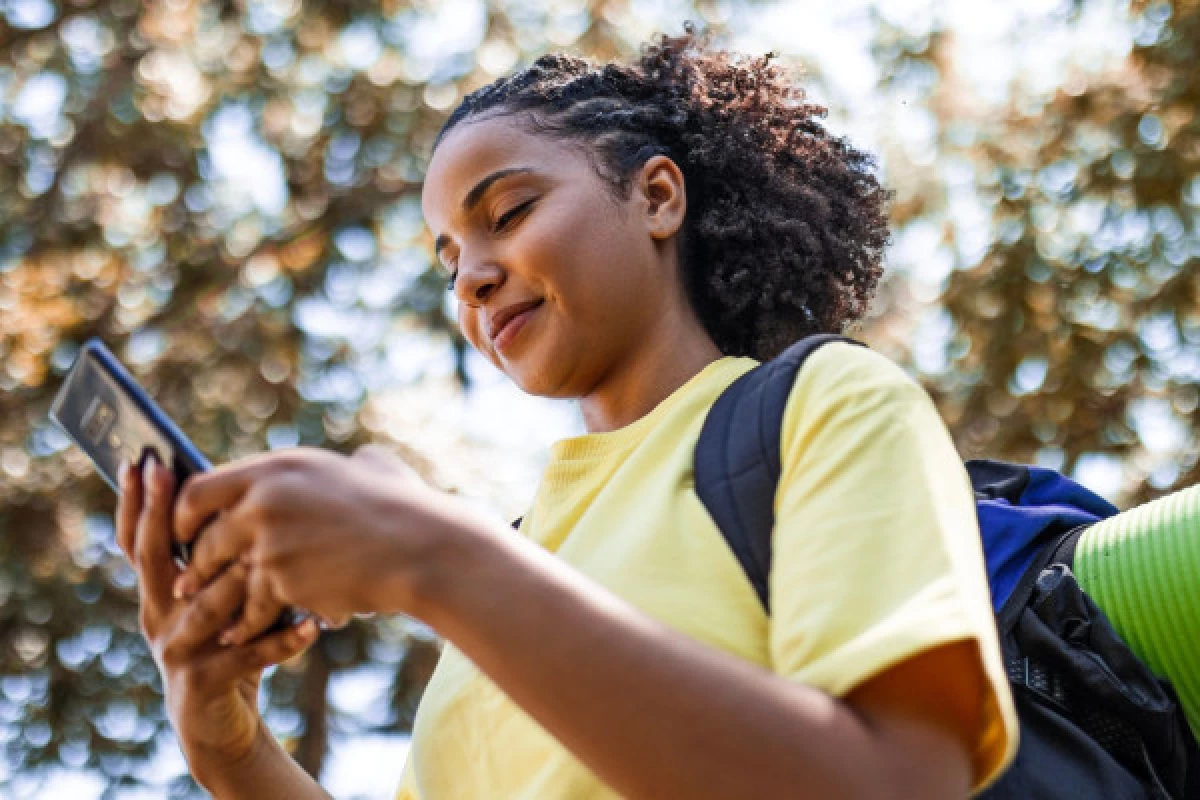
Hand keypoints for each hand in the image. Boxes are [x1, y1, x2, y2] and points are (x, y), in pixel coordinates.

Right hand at [115, 455, 319, 784]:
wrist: (219, 721)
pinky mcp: (203, 682)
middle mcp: (159, 616)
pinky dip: (282, 639)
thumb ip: (227, 552)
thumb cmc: (229, 642)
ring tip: (266, 551)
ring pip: (205, 604)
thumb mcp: (223, 593)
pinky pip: (247, 655)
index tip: (142, 459)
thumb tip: (253, 488)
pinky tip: (312, 623)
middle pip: (152, 559)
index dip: (137, 501)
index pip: (139, 539)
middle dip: (158, 513)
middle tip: (165, 473)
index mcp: (161, 591)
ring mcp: (176, 650)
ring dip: (238, 577)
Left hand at [171, 444, 478, 646]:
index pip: (201, 489)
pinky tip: (241, 636)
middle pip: (204, 537)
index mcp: (278, 468)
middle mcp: (264, 500)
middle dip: (194, 565)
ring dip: (212, 601)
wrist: (420, 547)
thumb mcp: (372, 469)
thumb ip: (350, 466)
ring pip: (222, 577)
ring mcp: (270, 542)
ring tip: (208, 617)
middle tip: (186, 581)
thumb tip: (359, 463)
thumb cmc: (406, 507)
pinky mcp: (282, 580)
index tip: (185, 530)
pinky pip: (251, 608)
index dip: (185, 514)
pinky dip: (246, 626)